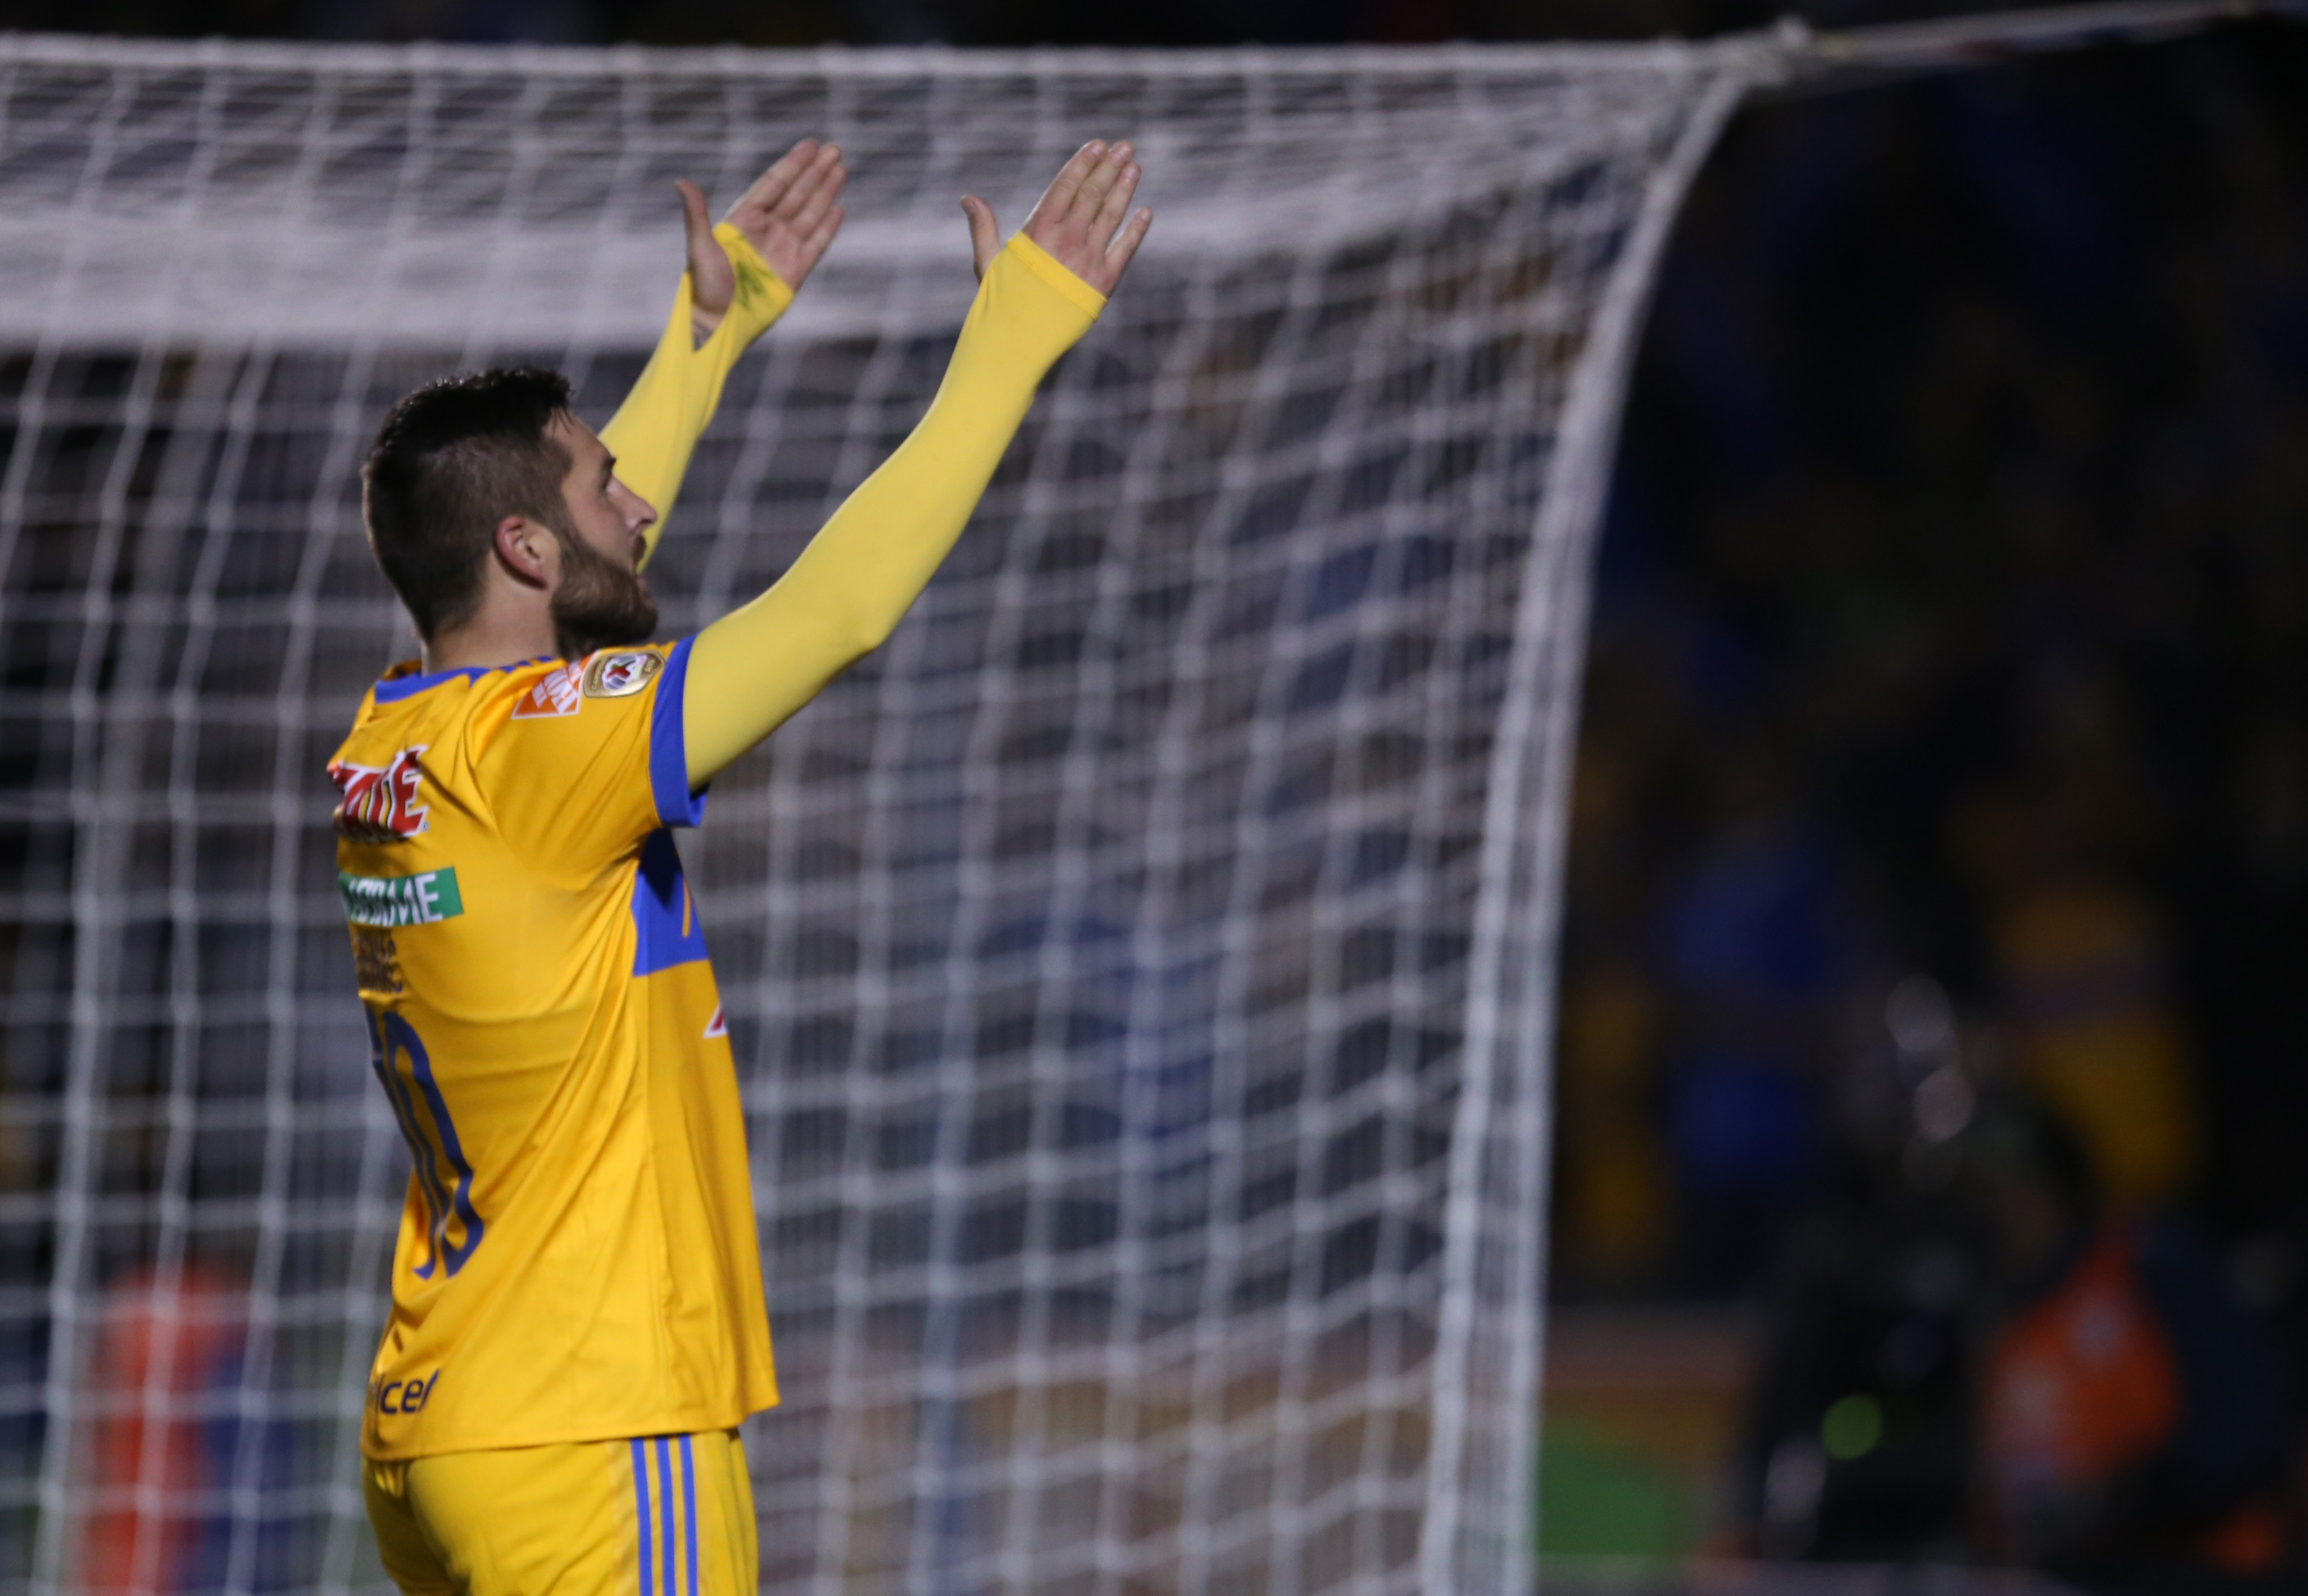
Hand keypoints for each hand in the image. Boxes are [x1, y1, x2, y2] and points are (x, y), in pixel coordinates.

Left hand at [678, 138, 847, 339]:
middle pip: (796, 194)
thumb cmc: (704, 289)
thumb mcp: (698, 248)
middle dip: (815, 171)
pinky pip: (817, 244)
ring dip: (826, 191)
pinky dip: (828, 227)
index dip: (792, 164)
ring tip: (841, 169)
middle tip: (834, 148)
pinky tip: (839, 208)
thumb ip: (696, 214)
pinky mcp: (796, 272)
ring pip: (810, 214)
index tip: (809, 145)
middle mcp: (766, 231)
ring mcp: (783, 250)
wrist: (719, 325)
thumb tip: (681, 181)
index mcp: (743, 220)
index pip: (773, 185)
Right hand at [962, 140, 1150, 297]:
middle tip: (1125, 147)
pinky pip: (1125, 251)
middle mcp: (1065, 242)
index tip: (1098, 145)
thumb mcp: (986, 263)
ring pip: (1110, 217)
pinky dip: (1137, 231)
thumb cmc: (1001, 303)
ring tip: (1135, 168)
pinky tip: (1146, 212)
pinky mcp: (1103, 283)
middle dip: (1109, 168)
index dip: (1083, 164)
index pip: (1065, 188)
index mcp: (1038, 233)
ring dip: (1124, 190)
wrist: (1020, 343)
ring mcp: (1087, 262)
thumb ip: (983, 228)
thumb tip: (967, 197)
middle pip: (1092, 196)